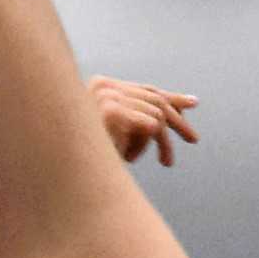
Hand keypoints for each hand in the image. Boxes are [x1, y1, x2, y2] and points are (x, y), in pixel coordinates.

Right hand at [86, 77, 201, 163]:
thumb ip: (138, 120)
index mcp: (101, 86)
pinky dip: (144, 147)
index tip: (193, 103)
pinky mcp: (112, 110)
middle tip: (194, 138)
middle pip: (155, 99)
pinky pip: (151, 127)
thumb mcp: (118, 136)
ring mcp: (106, 95)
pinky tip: (128, 158)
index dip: (172, 97)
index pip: (146, 89)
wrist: (64, 172)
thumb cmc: (89, 159)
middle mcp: (103, 85)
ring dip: (158, 143)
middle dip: (177, 120)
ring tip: (160, 162)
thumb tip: (171, 113)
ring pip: (157, 116)